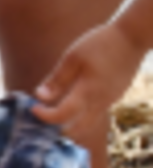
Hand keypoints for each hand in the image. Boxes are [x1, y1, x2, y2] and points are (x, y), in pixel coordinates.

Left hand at [31, 20, 148, 133]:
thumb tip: (40, 96)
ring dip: (72, 125)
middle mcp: (101, 101)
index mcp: (88, 91)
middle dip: (59, 131)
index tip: (33, 108)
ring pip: (90, 123)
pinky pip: (97, 112)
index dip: (45, 116)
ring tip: (55, 114)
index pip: (63, 116)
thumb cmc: (102, 43)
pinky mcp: (116, 96)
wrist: (134, 36)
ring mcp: (111, 100)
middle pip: (79, 129)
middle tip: (44, 120)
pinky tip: (73, 104)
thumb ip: (57, 79)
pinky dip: (83, 115)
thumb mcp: (73, 57)